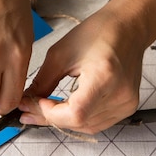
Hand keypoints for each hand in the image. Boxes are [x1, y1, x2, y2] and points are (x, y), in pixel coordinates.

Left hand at [19, 0, 146, 133]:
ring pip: (88, 127)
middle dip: (51, 118)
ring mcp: (126, 103)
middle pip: (80, 122)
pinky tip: (64, 109)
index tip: (33, 103)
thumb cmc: (97, 34)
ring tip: (43, 109)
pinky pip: (99, 122)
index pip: (76, 113)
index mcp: (104, 77)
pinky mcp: (128, 106)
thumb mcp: (61, 54)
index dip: (51, 114)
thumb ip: (43, 82)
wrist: (127, 28)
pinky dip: (79, 119)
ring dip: (64, 121)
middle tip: (29, 109)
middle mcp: (120, 95)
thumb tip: (27, 102)